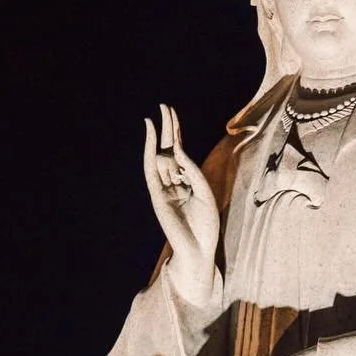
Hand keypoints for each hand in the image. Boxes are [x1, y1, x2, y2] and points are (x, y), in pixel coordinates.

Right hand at [143, 103, 219, 308]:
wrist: (198, 249)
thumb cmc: (206, 225)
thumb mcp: (205, 192)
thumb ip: (192, 170)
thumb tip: (179, 150)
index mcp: (188, 183)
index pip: (181, 153)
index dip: (178, 134)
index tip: (174, 115)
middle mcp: (175, 183)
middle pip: (169, 150)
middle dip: (168, 128)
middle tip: (164, 106)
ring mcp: (164, 188)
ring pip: (161, 156)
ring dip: (160, 134)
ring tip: (160, 114)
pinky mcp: (156, 194)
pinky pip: (151, 169)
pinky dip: (149, 151)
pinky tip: (150, 135)